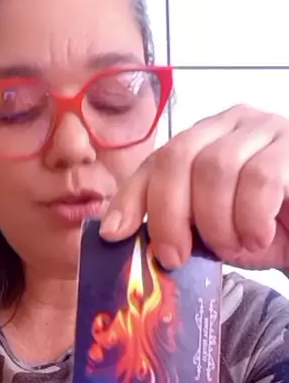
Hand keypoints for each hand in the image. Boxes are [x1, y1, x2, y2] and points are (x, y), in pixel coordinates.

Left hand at [100, 105, 288, 270]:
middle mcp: (231, 125)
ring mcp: (266, 128)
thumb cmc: (267, 232)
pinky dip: (251, 218)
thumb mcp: (212, 232)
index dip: (130, 197)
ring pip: (215, 167)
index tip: (114, 235)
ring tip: (234, 246)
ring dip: (217, 222)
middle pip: (178, 156)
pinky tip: (258, 236)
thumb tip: (121, 237)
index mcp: (203, 142)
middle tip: (175, 257)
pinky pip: (260, 178)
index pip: (155, 160)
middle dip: (168, 214)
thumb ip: (175, 226)